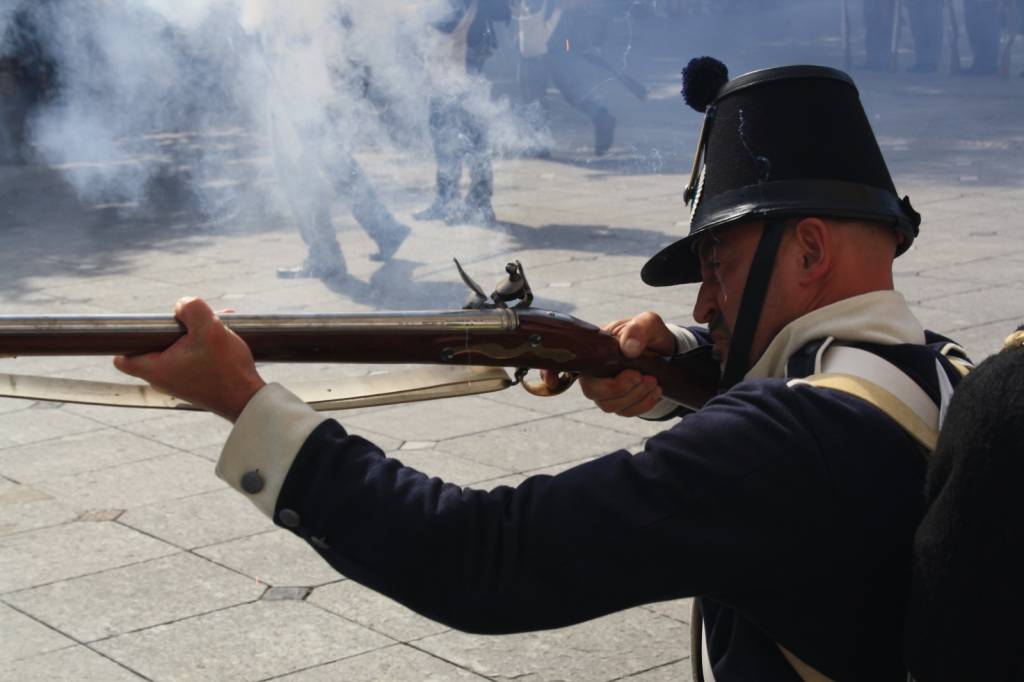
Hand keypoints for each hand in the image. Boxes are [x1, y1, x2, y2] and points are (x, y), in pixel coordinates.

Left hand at [113, 298, 265, 421]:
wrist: (248, 398)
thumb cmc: (226, 369)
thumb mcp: (209, 328)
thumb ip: (191, 308)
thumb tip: (182, 305)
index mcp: (155, 369)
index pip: (121, 357)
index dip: (129, 338)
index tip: (149, 327)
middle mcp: (163, 380)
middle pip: (155, 346)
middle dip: (175, 328)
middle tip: (195, 321)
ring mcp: (180, 383)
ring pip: (177, 350)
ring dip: (194, 334)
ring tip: (218, 324)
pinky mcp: (196, 383)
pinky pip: (191, 358)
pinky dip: (203, 345)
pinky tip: (223, 337)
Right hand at [544, 312, 675, 416]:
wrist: (664, 352)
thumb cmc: (648, 335)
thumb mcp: (648, 324)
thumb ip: (638, 329)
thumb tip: (628, 349)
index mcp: (593, 350)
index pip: (563, 362)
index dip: (550, 373)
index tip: (552, 381)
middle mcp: (594, 372)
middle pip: (591, 391)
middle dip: (617, 387)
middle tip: (639, 375)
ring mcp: (605, 390)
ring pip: (609, 405)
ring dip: (634, 396)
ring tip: (652, 380)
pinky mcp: (620, 403)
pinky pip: (625, 412)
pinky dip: (643, 404)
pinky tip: (655, 390)